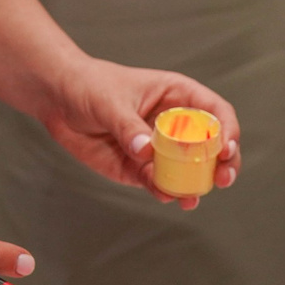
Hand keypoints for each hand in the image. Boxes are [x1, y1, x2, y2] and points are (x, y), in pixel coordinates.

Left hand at [38, 57, 240, 208]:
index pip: (216, 112)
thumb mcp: (109, 101)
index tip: (226, 149)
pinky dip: (165, 192)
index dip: (227, 130)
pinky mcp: (140, 169)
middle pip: (212, 147)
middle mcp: (175, 124)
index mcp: (178, 96)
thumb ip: (128, 127)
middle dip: (222, 165)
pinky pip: (159, 184)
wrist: (57, 100)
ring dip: (195, 186)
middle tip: (223, 180)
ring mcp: (160, 149)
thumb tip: (145, 151)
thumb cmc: (88, 85)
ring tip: (190, 198)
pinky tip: (164, 196)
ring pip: (189, 171)